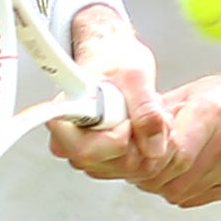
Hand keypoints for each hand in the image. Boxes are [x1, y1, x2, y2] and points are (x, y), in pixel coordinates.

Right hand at [47, 4, 171, 177]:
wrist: (113, 52)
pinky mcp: (103, 155)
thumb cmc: (114, 56)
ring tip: (148, 112)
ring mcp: (86, 149)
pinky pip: (129, 166)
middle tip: (149, 110)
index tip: (129, 119)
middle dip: (139, 141)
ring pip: (121, 168)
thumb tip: (154, 147)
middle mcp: (69, 138)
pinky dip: (145, 148)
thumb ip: (145, 110)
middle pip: (107, 164)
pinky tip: (147, 126)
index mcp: (66, 113)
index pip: (87, 151)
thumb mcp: (136, 76)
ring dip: (146, 144)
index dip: (118, 140)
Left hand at [131, 72, 220, 208]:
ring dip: (161, 185)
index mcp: (212, 111)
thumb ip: (159, 112)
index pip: (172, 151)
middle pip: (174, 176)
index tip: (135, 156)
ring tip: (159, 167)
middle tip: (138, 165)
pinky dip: (181, 190)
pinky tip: (180, 173)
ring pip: (181, 192)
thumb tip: (126, 128)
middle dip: (148, 175)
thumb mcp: (192, 91)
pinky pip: (197, 198)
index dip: (147, 159)